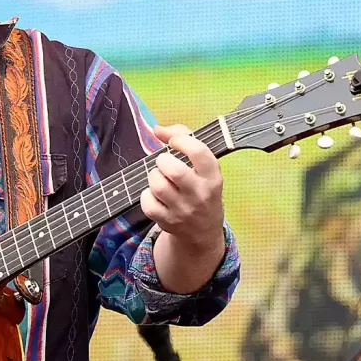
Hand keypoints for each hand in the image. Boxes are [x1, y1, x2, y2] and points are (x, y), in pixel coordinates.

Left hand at [140, 124, 224, 249]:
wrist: (203, 230)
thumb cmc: (200, 188)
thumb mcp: (204, 167)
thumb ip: (185, 139)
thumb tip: (157, 129)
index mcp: (213, 177)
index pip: (199, 152)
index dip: (182, 140)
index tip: (174, 141)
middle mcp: (200, 194)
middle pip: (174, 171)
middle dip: (163, 161)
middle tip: (164, 162)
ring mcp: (183, 210)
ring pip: (157, 185)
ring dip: (154, 176)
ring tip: (160, 178)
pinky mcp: (168, 222)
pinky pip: (147, 202)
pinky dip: (147, 195)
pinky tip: (155, 195)